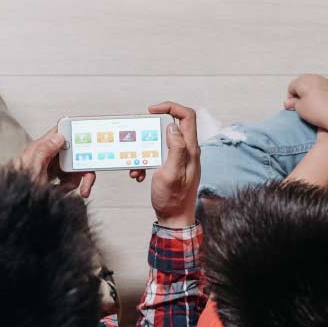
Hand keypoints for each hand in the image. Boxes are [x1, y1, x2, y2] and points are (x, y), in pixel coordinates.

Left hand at [14, 128, 94, 198]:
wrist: (16, 208)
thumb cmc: (18, 188)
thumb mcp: (31, 167)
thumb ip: (43, 150)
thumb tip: (59, 136)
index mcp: (40, 148)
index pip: (61, 133)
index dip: (74, 134)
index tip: (86, 143)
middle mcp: (47, 157)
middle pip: (72, 152)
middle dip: (79, 165)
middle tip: (82, 177)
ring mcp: (51, 168)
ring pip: (73, 167)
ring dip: (74, 180)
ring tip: (65, 188)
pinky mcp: (54, 180)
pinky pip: (69, 180)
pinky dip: (69, 187)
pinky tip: (61, 191)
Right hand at [130, 102, 200, 227]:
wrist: (174, 220)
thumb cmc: (173, 199)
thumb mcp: (171, 173)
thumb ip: (175, 148)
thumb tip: (172, 125)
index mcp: (190, 149)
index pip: (187, 116)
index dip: (170, 106)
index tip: (151, 110)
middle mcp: (188, 151)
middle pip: (172, 127)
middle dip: (151, 133)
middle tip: (138, 141)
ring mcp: (181, 159)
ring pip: (161, 143)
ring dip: (145, 152)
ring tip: (136, 167)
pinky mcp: (173, 166)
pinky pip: (157, 156)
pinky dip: (146, 162)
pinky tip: (139, 174)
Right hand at [283, 74, 327, 129]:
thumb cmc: (318, 112)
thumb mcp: (300, 109)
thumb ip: (293, 103)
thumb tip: (288, 102)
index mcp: (304, 81)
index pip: (292, 86)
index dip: (290, 97)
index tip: (293, 106)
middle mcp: (315, 77)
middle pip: (303, 82)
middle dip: (300, 92)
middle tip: (301, 104)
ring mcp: (327, 81)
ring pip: (314, 83)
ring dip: (311, 91)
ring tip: (313, 104)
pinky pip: (324, 87)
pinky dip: (321, 92)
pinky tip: (323, 103)